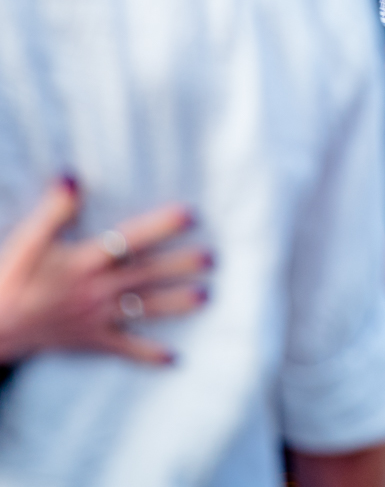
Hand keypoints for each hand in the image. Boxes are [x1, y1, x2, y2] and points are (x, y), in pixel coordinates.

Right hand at [0, 179, 210, 364]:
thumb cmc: (6, 280)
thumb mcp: (25, 242)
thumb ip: (52, 211)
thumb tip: (73, 178)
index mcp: (83, 264)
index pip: (129, 240)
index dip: (160, 226)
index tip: (190, 215)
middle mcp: (96, 291)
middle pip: (146, 274)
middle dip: (181, 266)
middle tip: (213, 258)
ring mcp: (96, 318)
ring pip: (144, 309)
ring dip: (176, 304)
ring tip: (205, 297)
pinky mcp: (90, 340)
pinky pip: (123, 350)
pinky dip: (148, 355)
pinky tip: (173, 359)